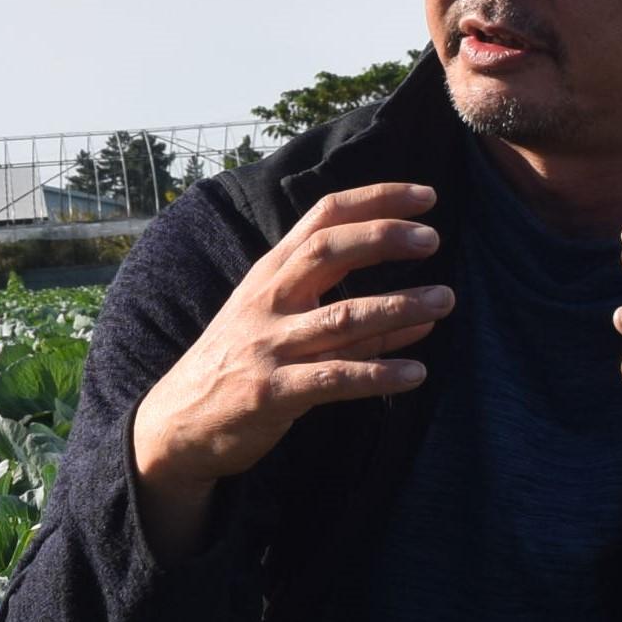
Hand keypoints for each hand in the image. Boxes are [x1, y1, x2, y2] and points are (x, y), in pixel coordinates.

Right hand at [127, 182, 454, 563]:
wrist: (177, 424)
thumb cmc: (237, 366)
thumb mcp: (281, 326)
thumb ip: (348, 317)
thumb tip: (422, 312)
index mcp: (270, 274)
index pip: (323, 218)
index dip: (375, 200)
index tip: (425, 196)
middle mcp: (268, 300)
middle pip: (327, 252)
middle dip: (382, 239)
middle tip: (433, 240)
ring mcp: (268, 345)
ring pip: (341, 317)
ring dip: (398, 307)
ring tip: (444, 301)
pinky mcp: (272, 392)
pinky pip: (334, 378)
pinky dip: (378, 374)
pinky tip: (415, 373)